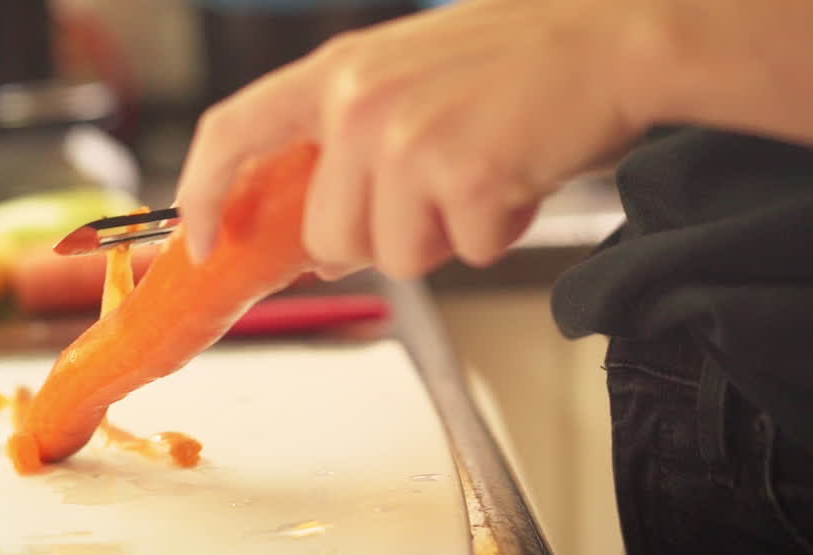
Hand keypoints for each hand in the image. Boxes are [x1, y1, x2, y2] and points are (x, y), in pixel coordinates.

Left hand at [176, 0, 651, 278]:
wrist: (616, 38)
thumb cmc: (515, 61)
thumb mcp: (407, 81)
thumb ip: (351, 153)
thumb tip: (322, 250)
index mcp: (337, 73)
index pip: (232, 130)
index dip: (202, 191)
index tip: (200, 239)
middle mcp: (360, 104)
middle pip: (329, 238)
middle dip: (382, 239)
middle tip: (439, 192)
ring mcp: (410, 140)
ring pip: (394, 256)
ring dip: (443, 235)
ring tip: (484, 172)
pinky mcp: (465, 176)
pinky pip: (464, 252)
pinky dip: (498, 232)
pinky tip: (518, 177)